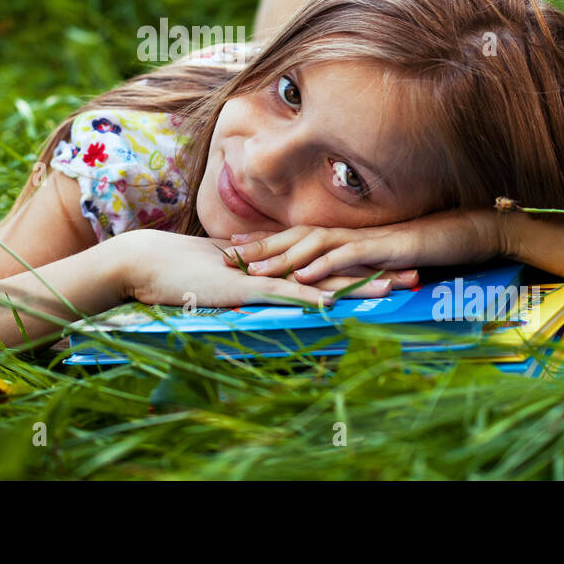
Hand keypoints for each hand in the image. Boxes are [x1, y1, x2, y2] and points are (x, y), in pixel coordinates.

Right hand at [115, 230, 392, 310]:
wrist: (147, 262)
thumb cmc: (181, 271)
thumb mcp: (228, 277)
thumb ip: (252, 277)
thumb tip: (269, 283)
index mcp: (276, 261)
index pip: (328, 262)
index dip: (362, 265)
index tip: (395, 268)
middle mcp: (276, 263)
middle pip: (336, 265)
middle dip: (376, 270)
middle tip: (416, 272)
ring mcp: (263, 274)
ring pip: (321, 277)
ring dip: (358, 283)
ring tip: (394, 287)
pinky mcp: (246, 287)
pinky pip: (285, 293)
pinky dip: (312, 297)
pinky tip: (338, 302)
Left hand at [226, 207, 510, 284]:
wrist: (470, 230)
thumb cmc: (430, 245)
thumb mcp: (387, 259)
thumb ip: (361, 265)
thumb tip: (336, 279)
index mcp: (349, 234)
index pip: (299, 235)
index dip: (267, 240)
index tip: (234, 246)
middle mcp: (352, 232)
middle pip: (297, 236)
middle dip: (262, 245)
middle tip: (226, 253)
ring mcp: (367, 238)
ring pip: (316, 244)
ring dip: (283, 255)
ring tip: (254, 267)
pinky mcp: (385, 247)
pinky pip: (349, 255)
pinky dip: (325, 264)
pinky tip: (305, 274)